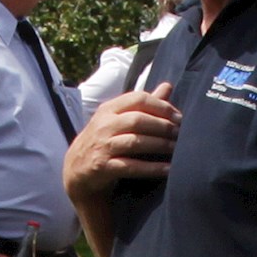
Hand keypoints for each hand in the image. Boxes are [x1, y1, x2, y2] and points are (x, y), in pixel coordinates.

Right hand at [62, 87, 178, 214]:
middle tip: (180, 134)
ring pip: (135, 142)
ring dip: (160, 145)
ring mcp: (102, 146)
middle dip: (162, 126)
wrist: (76, 171)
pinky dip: (152, 168)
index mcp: (108, 109)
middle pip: (138, 120)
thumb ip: (143, 104)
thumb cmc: (104, 141)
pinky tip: (168, 169)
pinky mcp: (103, 167)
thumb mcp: (118, 120)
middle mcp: (104, 125)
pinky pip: (131, 167)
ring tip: (176, 149)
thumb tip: (168, 86)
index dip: (161, 106)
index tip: (178, 117)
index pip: (138, 99)